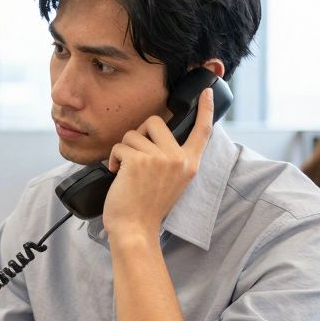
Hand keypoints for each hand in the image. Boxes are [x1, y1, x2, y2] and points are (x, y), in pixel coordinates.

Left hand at [102, 87, 213, 239]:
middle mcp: (178, 158)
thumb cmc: (147, 207)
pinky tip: (117, 174)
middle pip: (155, 121)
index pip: (202, 131)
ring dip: (123, 151)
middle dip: (138, 135)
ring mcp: (160, 158)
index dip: (205, 109)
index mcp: (190, 164)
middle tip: (134, 156)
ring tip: (125, 172)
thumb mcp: (171, 181)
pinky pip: (119, 146)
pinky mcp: (139, 160)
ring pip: (132, 134)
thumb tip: (157, 137)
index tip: (206, 92)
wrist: (135, 229)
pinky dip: (113, 159)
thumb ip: (171, 159)